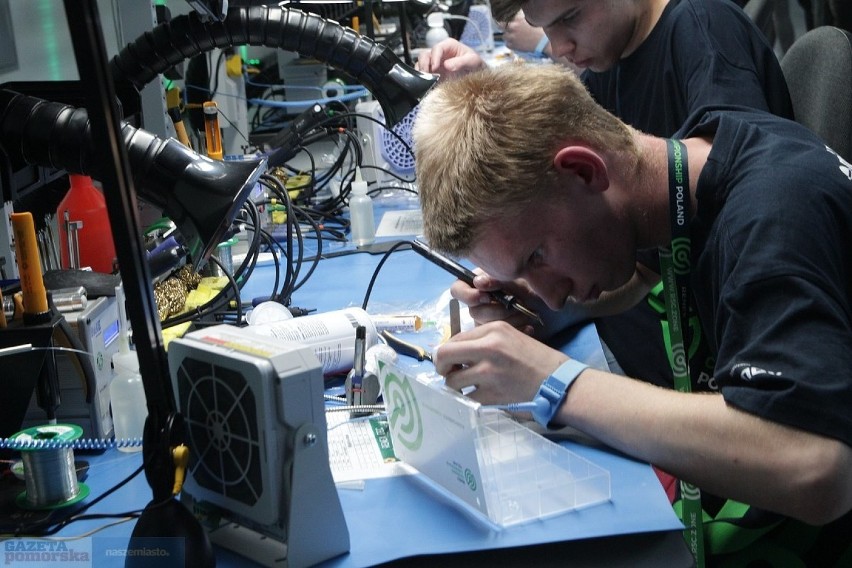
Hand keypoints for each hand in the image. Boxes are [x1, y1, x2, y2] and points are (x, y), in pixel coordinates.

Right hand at [415, 38, 486, 79]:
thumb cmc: (477, 66)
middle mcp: (439, 54)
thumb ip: (462, 62)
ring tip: (425, 82)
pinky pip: (422, 76)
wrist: (479, 78)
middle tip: (426, 75)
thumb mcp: (473, 61)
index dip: (434, 57)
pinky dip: (422, 81)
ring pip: (420, 65)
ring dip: (421, 73)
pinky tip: (426, 86)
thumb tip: (447, 66)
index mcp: (448, 46)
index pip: (437, 48)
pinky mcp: (433, 76)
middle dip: (424, 65)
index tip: (435, 68)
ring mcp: (435, 65)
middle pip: (424, 55)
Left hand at [433, 321, 567, 404]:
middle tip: (447, 374)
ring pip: (452, 381)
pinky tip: (482, 396)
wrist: (559, 383)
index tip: (451, 362)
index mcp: (493, 330)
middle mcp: (488, 347)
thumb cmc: (535, 360)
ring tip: (469, 387)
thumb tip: (454, 353)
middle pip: (444, 355)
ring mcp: (488, 372)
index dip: (448, 352)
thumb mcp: (510, 338)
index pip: (454, 339)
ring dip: (457, 387)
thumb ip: (483, 341)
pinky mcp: (491, 394)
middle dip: (441, 367)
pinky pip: (467, 398)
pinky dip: (471, 399)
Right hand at [450, 270, 541, 332]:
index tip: (487, 297)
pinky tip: (528, 326)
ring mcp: (485, 320)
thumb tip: (479, 282)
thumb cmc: (527, 283)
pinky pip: (500, 338)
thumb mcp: (513, 276)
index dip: (468, 295)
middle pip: (474, 312)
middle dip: (496, 311)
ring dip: (509, 320)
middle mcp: (477, 303)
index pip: (457, 290)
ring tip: (525, 313)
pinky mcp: (496, 334)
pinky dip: (516, 331)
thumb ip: (495, 278)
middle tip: (514, 306)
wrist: (544, 300)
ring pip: (487, 327)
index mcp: (475, 284)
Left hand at [502, 12, 548, 54]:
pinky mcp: (512, 45)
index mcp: (516, 19)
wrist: (542, 42)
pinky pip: (507, 44)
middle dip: (506, 28)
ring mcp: (511, 36)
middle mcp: (512, 26)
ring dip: (509, 37)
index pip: (506, 18)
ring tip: (517, 38)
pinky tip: (519, 43)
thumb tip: (512, 22)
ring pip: (504, 36)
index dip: (507, 22)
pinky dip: (511, 44)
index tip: (509, 25)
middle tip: (511, 31)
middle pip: (501, 26)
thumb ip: (518, 21)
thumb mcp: (528, 21)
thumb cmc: (537, 31)